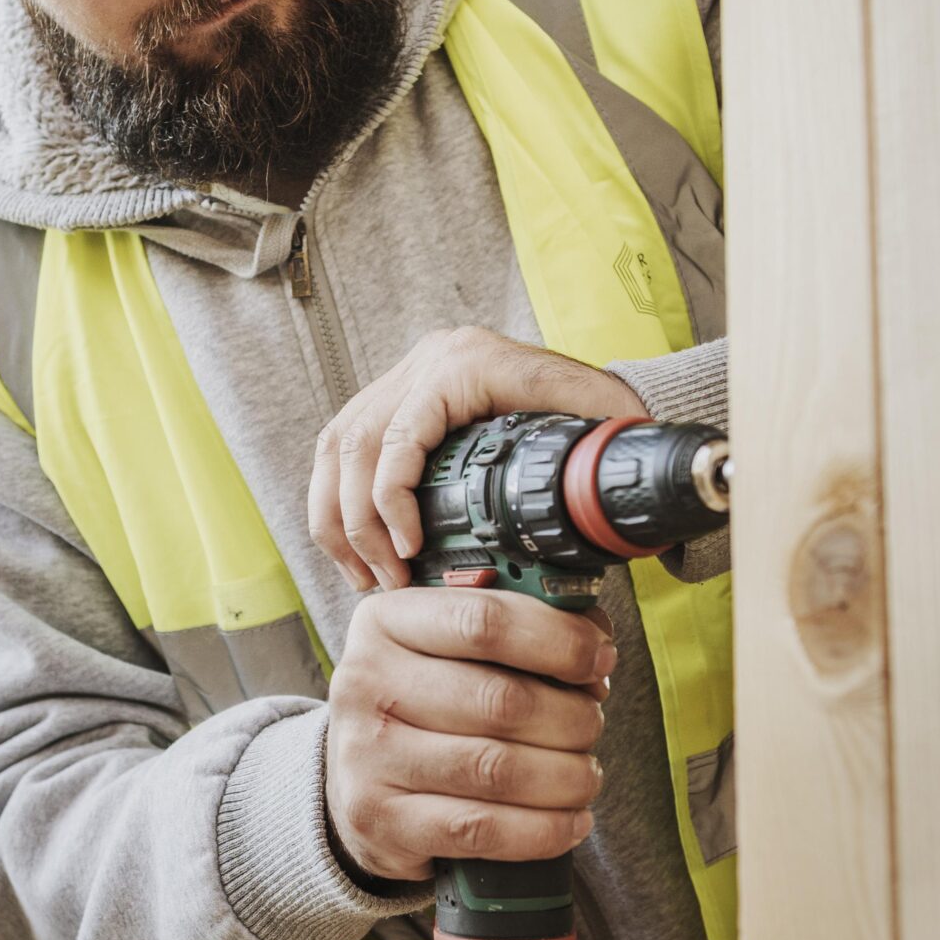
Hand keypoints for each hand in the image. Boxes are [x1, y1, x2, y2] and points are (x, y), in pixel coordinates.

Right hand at [310, 325, 645, 591]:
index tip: (409, 553)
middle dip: (358, 522)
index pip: (400, 434)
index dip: (392, 501)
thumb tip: (569, 508)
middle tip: (384, 579)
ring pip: (337, 445)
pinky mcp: (395, 398)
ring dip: (337, 517)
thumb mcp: (600, 430)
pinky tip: (354, 548)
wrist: (599, 393)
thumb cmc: (602, 416)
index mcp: (468, 364)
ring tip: (363, 575)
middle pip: (355, 441)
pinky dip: (338, 501)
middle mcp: (429, 360)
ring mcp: (407, 376)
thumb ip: (582, 462)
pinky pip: (342, 447)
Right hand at [325, 585, 615, 883]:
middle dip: (571, 717)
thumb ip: (517, 629)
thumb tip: (595, 641)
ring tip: (586, 774)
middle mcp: (366, 684)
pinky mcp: (382, 821)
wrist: (357, 781)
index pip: (484, 621)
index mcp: (386, 621)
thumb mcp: (448, 648)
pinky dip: (542, 829)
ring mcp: (367, 757)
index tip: (600, 658)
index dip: (558, 640)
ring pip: (497, 769)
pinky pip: (482, 829)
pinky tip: (570, 821)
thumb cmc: (423, 704)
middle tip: (593, 724)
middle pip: (501, 700)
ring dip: (566, 776)